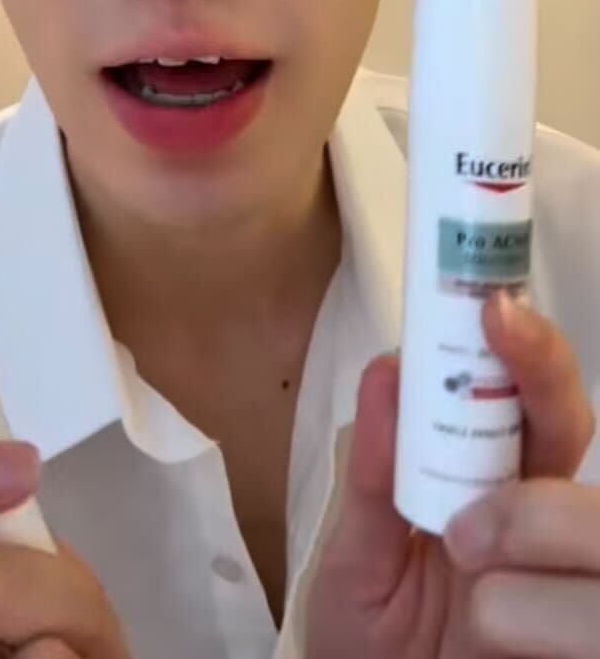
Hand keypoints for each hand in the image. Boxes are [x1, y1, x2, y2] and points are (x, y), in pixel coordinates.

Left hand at [306, 291, 597, 657]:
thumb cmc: (364, 639)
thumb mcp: (354, 558)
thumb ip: (374, 473)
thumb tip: (387, 368)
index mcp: (483, 479)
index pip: (520, 395)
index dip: (519, 343)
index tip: (493, 305)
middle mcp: (535, 514)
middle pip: (567, 427)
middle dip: (541, 379)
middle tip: (501, 343)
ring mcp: (563, 575)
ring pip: (589, 511)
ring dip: (527, 515)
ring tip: (459, 550)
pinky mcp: (574, 628)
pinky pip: (587, 607)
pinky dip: (540, 606)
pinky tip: (489, 617)